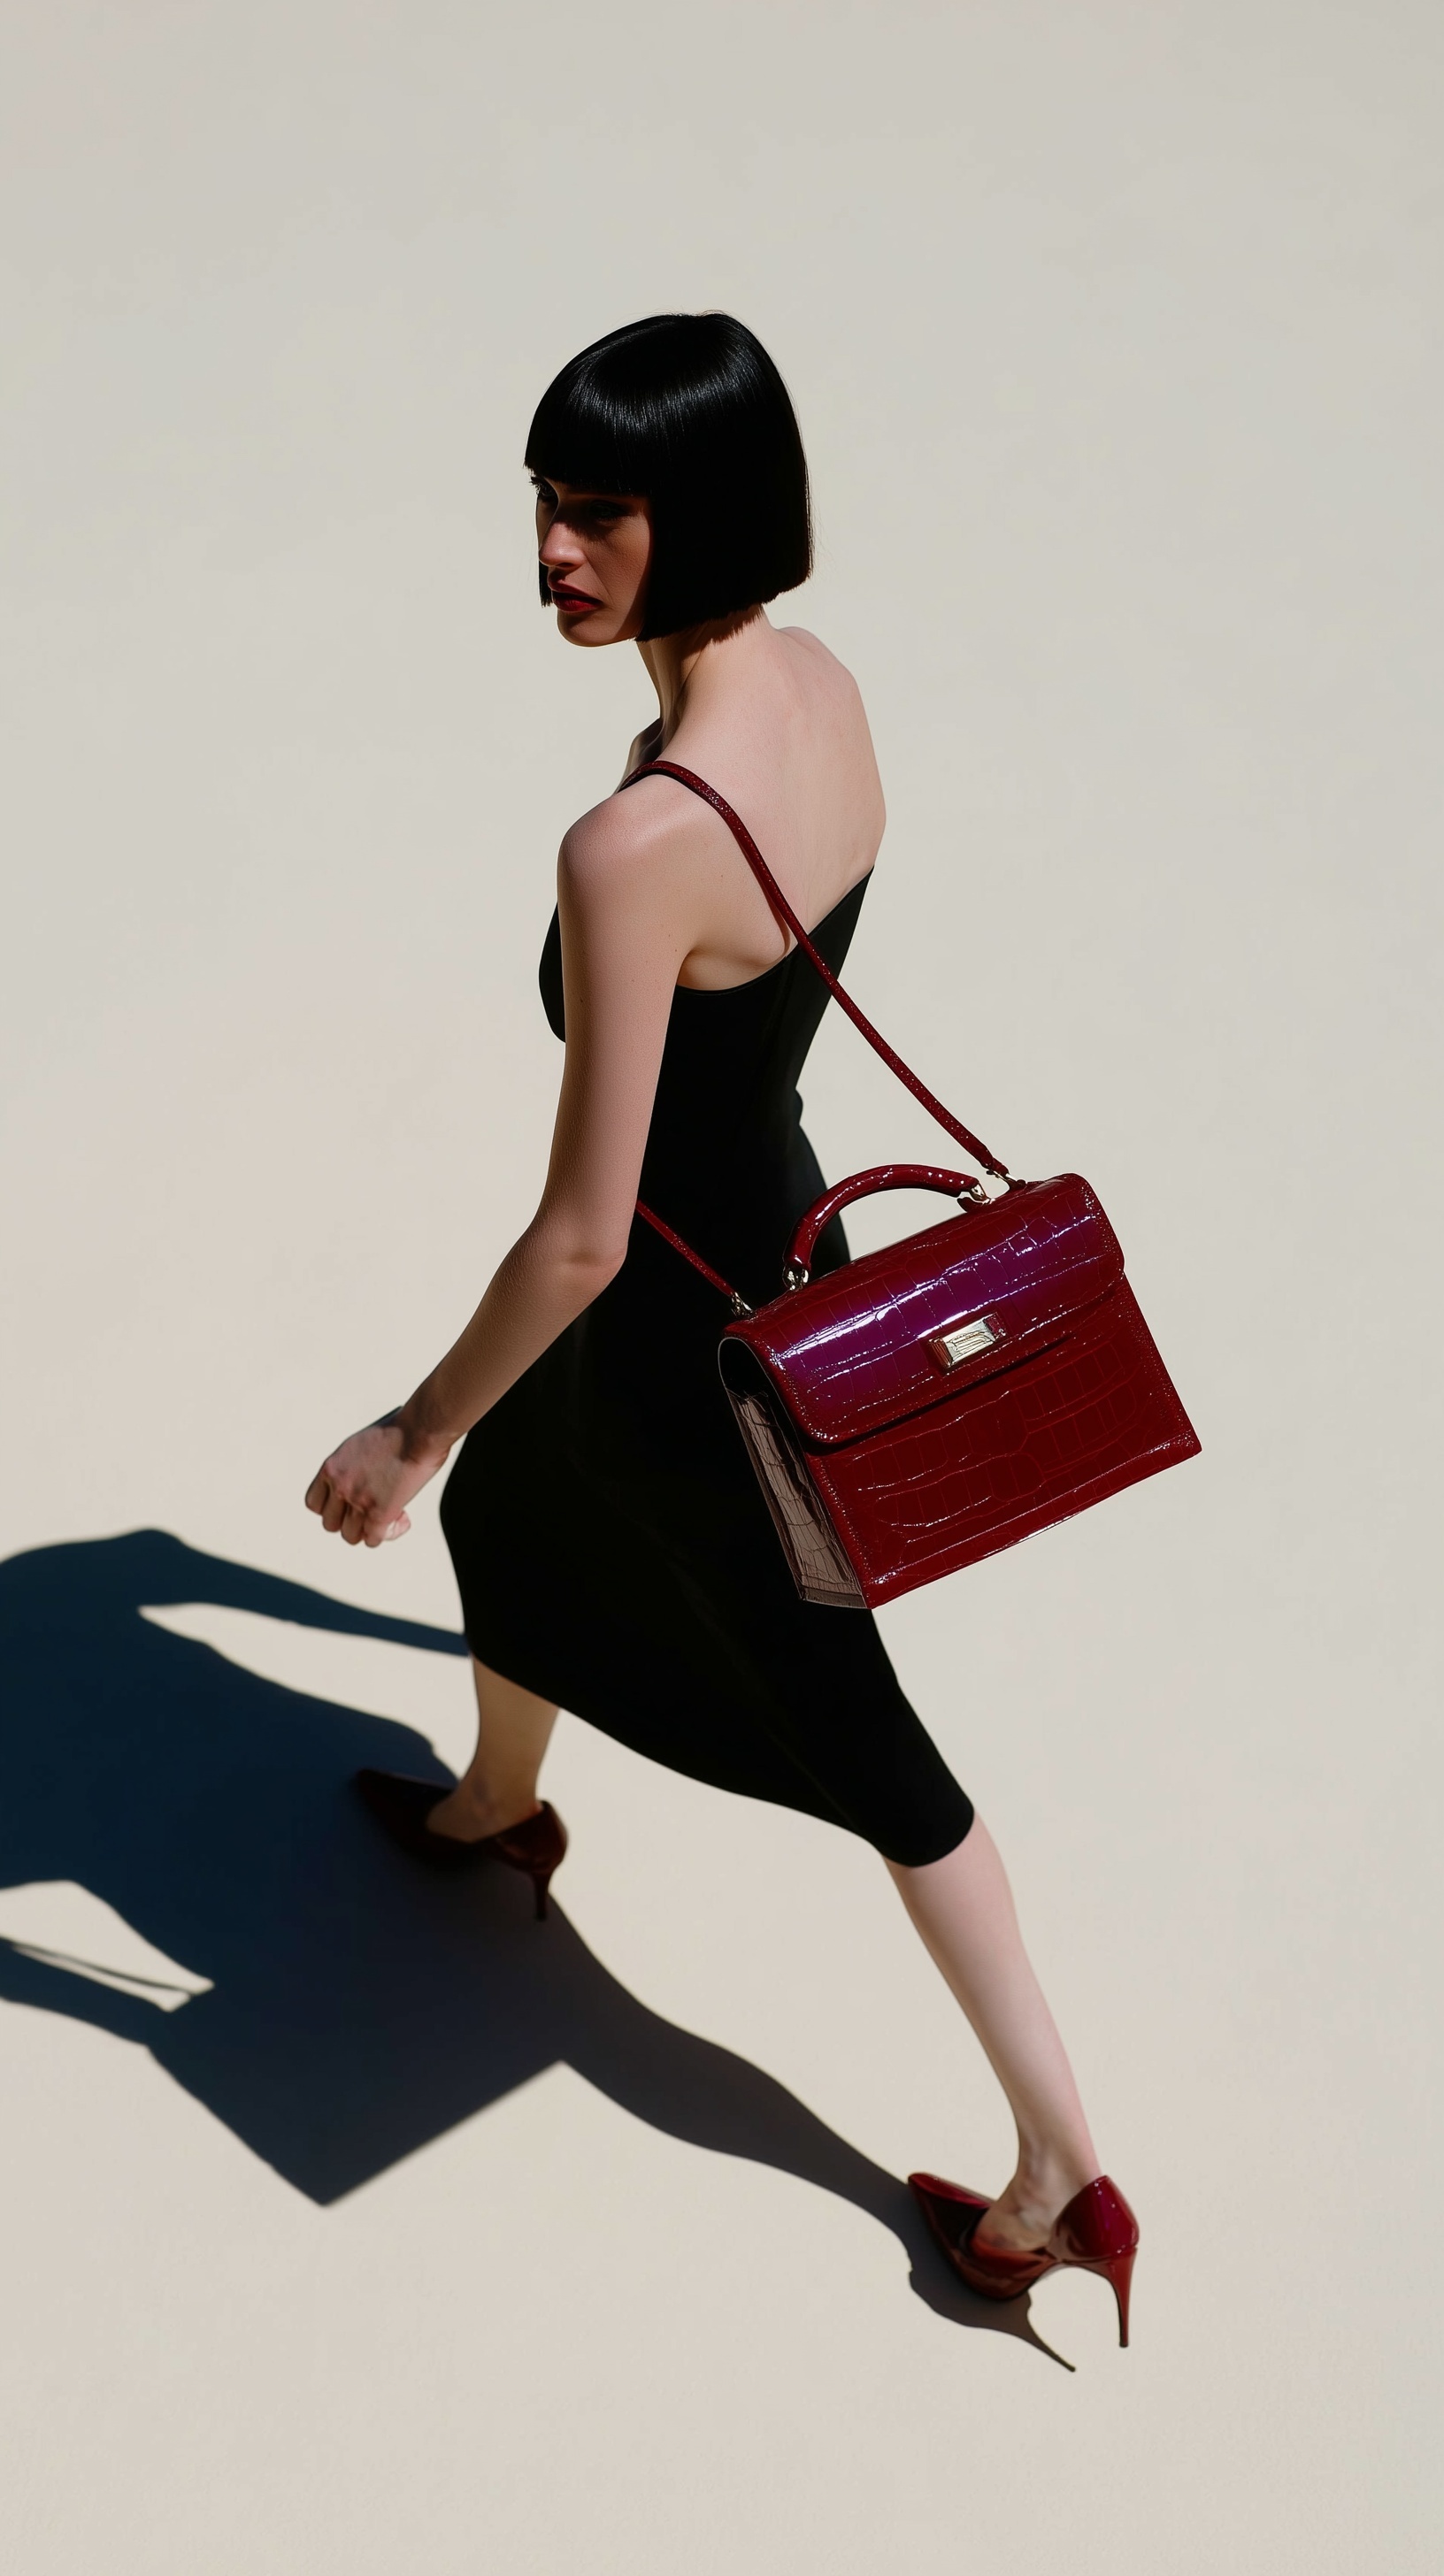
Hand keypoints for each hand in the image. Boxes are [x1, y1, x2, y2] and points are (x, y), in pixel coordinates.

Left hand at [304, 1411, 449, 1547]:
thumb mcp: (361, 1444)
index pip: (314, 1504)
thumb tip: (363, 1480)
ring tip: (388, 1515)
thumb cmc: (400, 1430)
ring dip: (368, 1530)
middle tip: (371, 1509)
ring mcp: (358, 1502)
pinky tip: (402, 1517)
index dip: (332, 1507)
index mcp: (331, 1467)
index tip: (348, 1503)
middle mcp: (340, 1486)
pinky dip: (388, 1533)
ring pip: (350, 1536)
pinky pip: (373, 1540)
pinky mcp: (379, 1514)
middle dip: (350, 1520)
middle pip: (330, 1524)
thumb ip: (353, 1466)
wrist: (419, 1430)